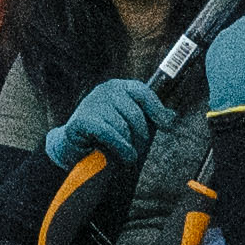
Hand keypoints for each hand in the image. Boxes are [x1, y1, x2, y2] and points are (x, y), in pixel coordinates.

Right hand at [44, 77, 172, 171]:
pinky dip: (121, 148)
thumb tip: (171, 116)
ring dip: (129, 146)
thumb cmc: (105, 137)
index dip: (157, 109)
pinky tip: (125, 157)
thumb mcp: (128, 124)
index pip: (143, 92)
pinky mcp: (83, 120)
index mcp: (118, 88)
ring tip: (127, 156)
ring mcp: (93, 103)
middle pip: (135, 114)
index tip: (167, 126)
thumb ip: (148, 119)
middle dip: (141, 137)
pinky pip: (110, 134)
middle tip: (139, 151)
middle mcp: (105, 90)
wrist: (73, 149)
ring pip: (124, 127)